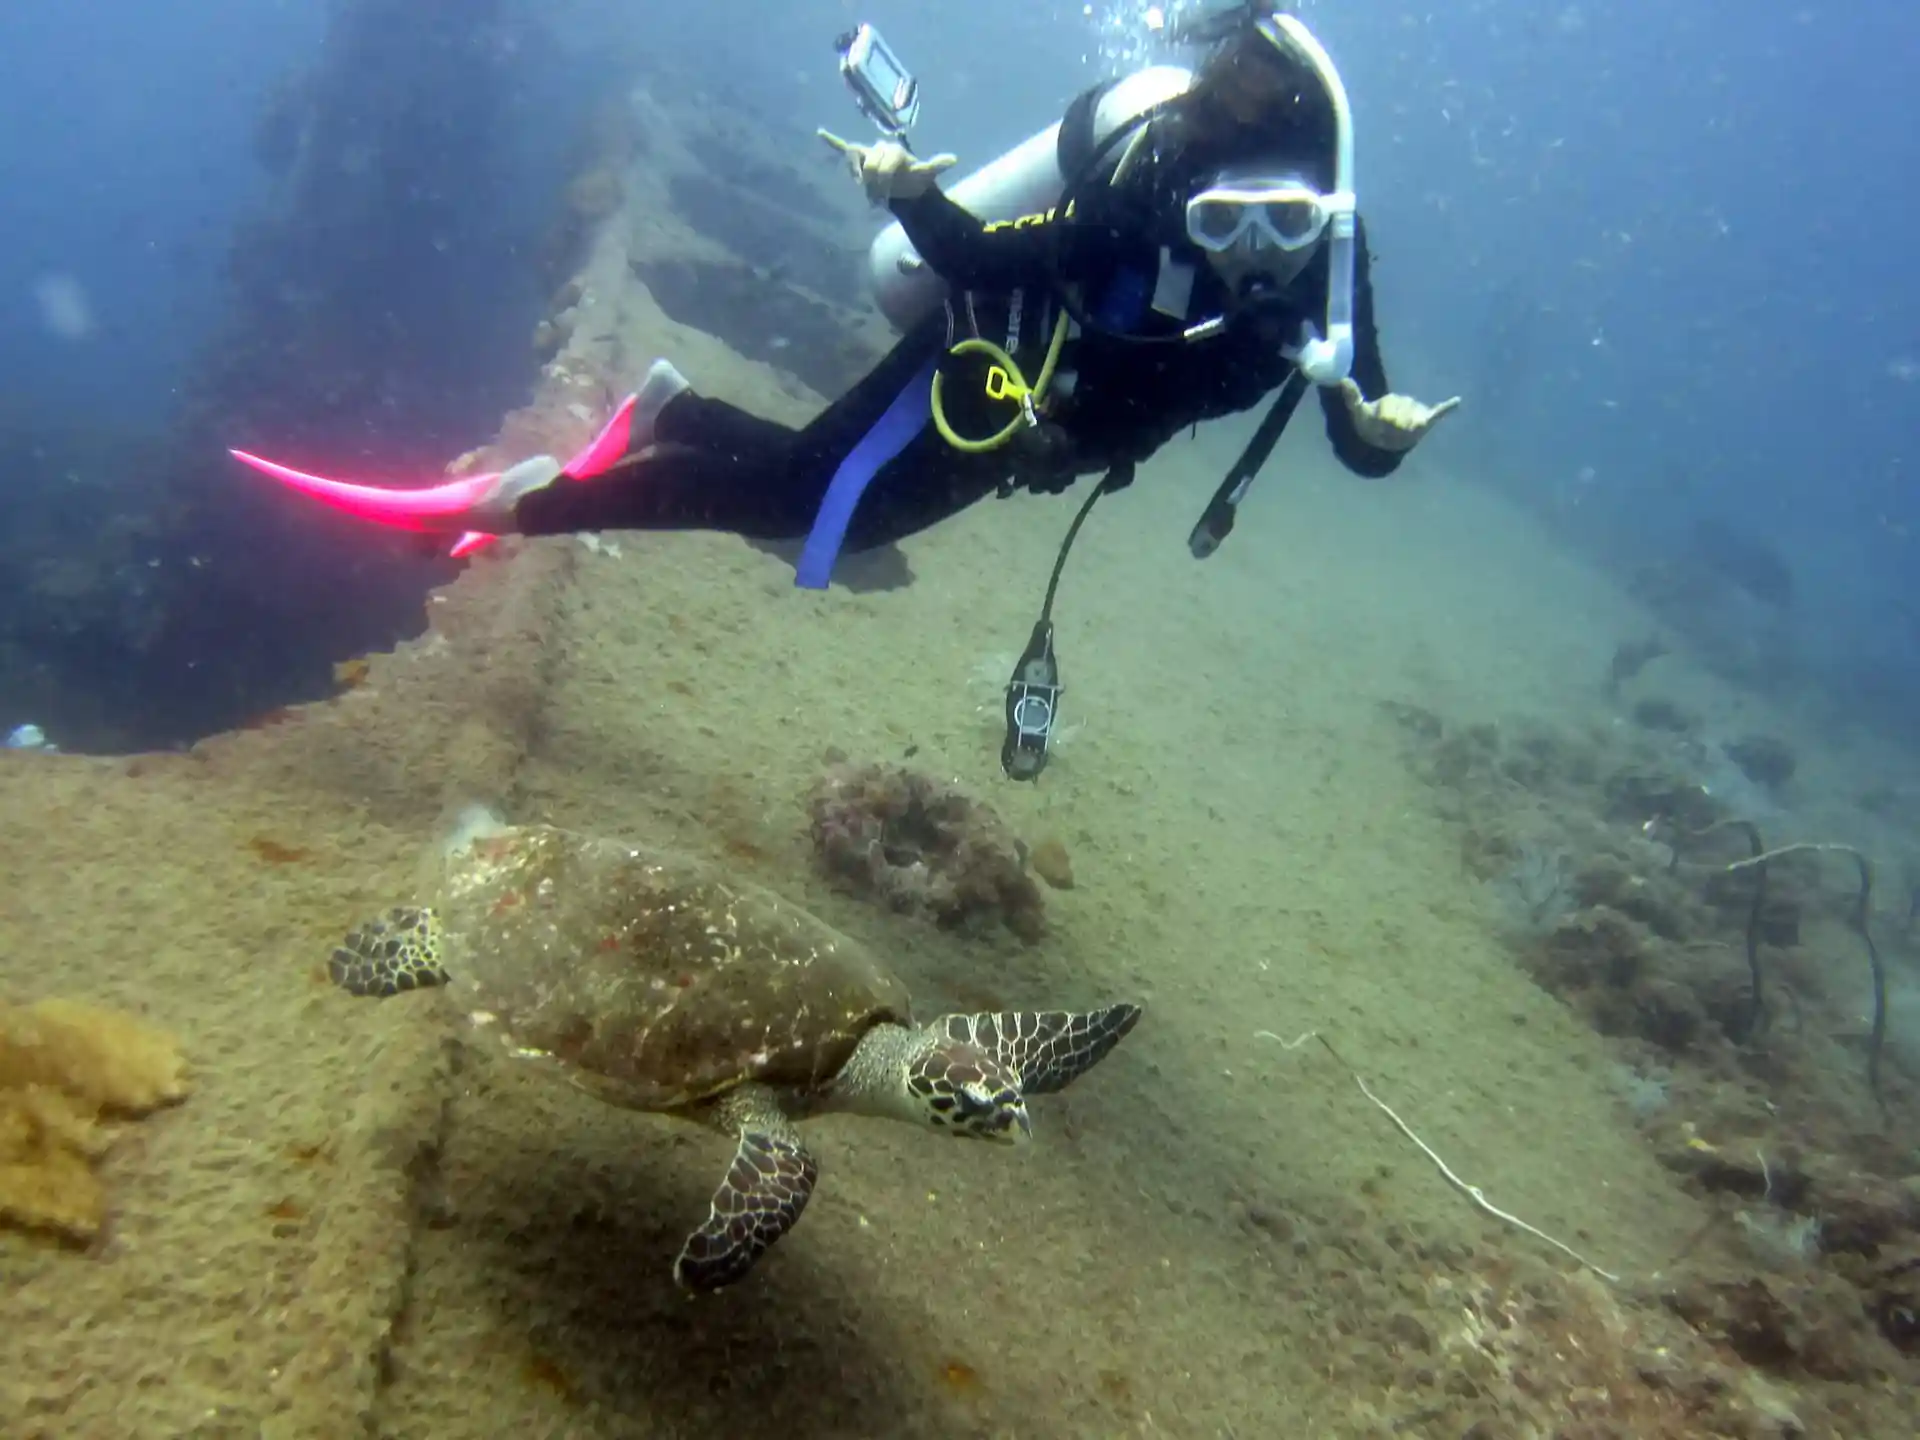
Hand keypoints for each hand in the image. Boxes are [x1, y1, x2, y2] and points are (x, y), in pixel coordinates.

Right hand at [817, 130, 956, 203]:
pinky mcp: (858, 157)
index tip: (884, 201)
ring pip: (856, 160)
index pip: (883, 164)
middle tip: (878, 201)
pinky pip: (843, 148)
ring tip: (866, 190)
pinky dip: (832, 141)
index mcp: (894, 151)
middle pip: (869, 165)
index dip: (883, 182)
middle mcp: (880, 147)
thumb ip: (936, 165)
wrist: (903, 185)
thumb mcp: (925, 174)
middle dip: (873, 185)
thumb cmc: (914, 180)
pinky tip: (821, 133)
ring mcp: (869, 152)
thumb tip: (953, 159)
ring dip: (860, 177)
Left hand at [1337, 380, 1461, 452]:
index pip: (1388, 411)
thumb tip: (1342, 379)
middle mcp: (1405, 401)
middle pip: (1399, 418)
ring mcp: (1416, 410)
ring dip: (1404, 432)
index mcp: (1390, 400)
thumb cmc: (1370, 424)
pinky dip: (1448, 407)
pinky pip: (1438, 411)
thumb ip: (1352, 397)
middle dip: (1391, 430)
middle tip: (1387, 434)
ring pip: (1413, 421)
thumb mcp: (1359, 412)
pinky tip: (1457, 401)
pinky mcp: (1427, 418)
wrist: (1381, 440)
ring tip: (1398, 435)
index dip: (1381, 422)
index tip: (1377, 427)